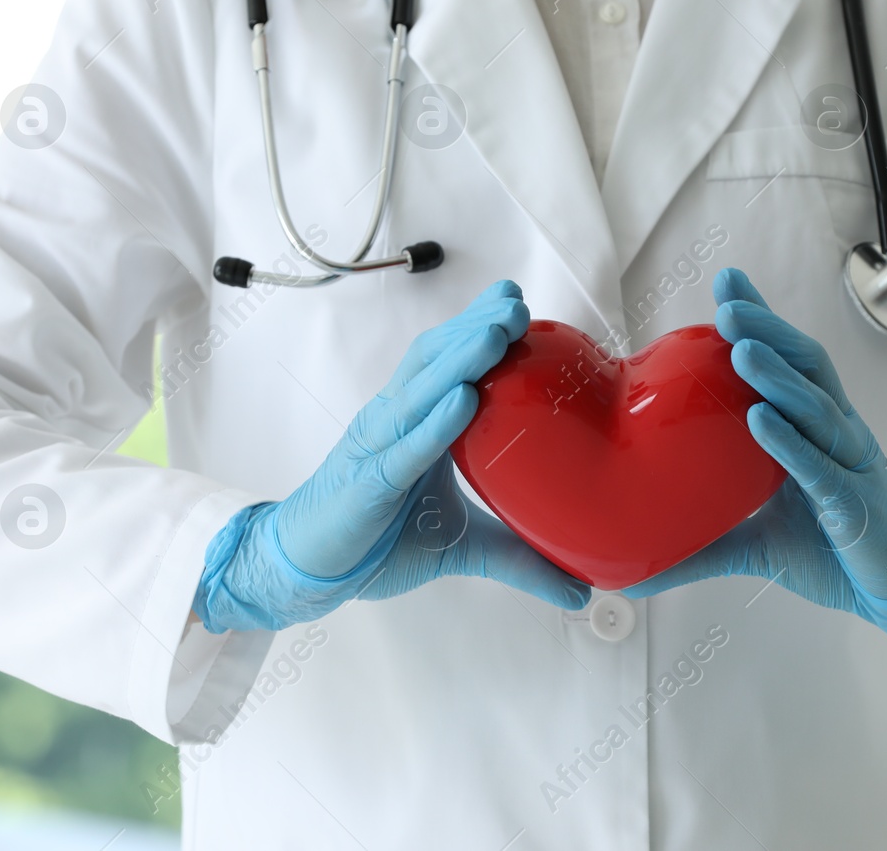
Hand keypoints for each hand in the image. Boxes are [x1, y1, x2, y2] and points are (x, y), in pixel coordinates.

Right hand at [194, 281, 590, 632]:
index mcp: (415, 423)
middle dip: (476, 327)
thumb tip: (578, 586)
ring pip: (419, 393)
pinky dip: (434, 423)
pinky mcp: (368, 486)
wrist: (308, 570)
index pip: (446, 364)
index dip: (476, 328)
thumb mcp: (463, 545)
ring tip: (498, 333)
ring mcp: (378, 450)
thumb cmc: (377, 540)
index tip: (515, 301)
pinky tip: (463, 400)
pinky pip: (404, 450)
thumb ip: (519, 557)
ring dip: (460, 359)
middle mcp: (394, 423)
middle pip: (434, 361)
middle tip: (516, 303)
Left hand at [623, 269, 886, 646]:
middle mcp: (836, 435)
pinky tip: (761, 419)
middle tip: (728, 304)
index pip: (791, 364)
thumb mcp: (758, 543)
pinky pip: (822, 468)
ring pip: (817, 408)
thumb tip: (637, 570)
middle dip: (769, 331)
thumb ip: (702, 547)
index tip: (727, 283)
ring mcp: (850, 467)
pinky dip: (792, 442)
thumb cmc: (836, 551)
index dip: (764, 322)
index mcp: (816, 430)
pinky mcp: (855, 507)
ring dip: (779, 375)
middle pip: (807, 368)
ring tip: (741, 348)